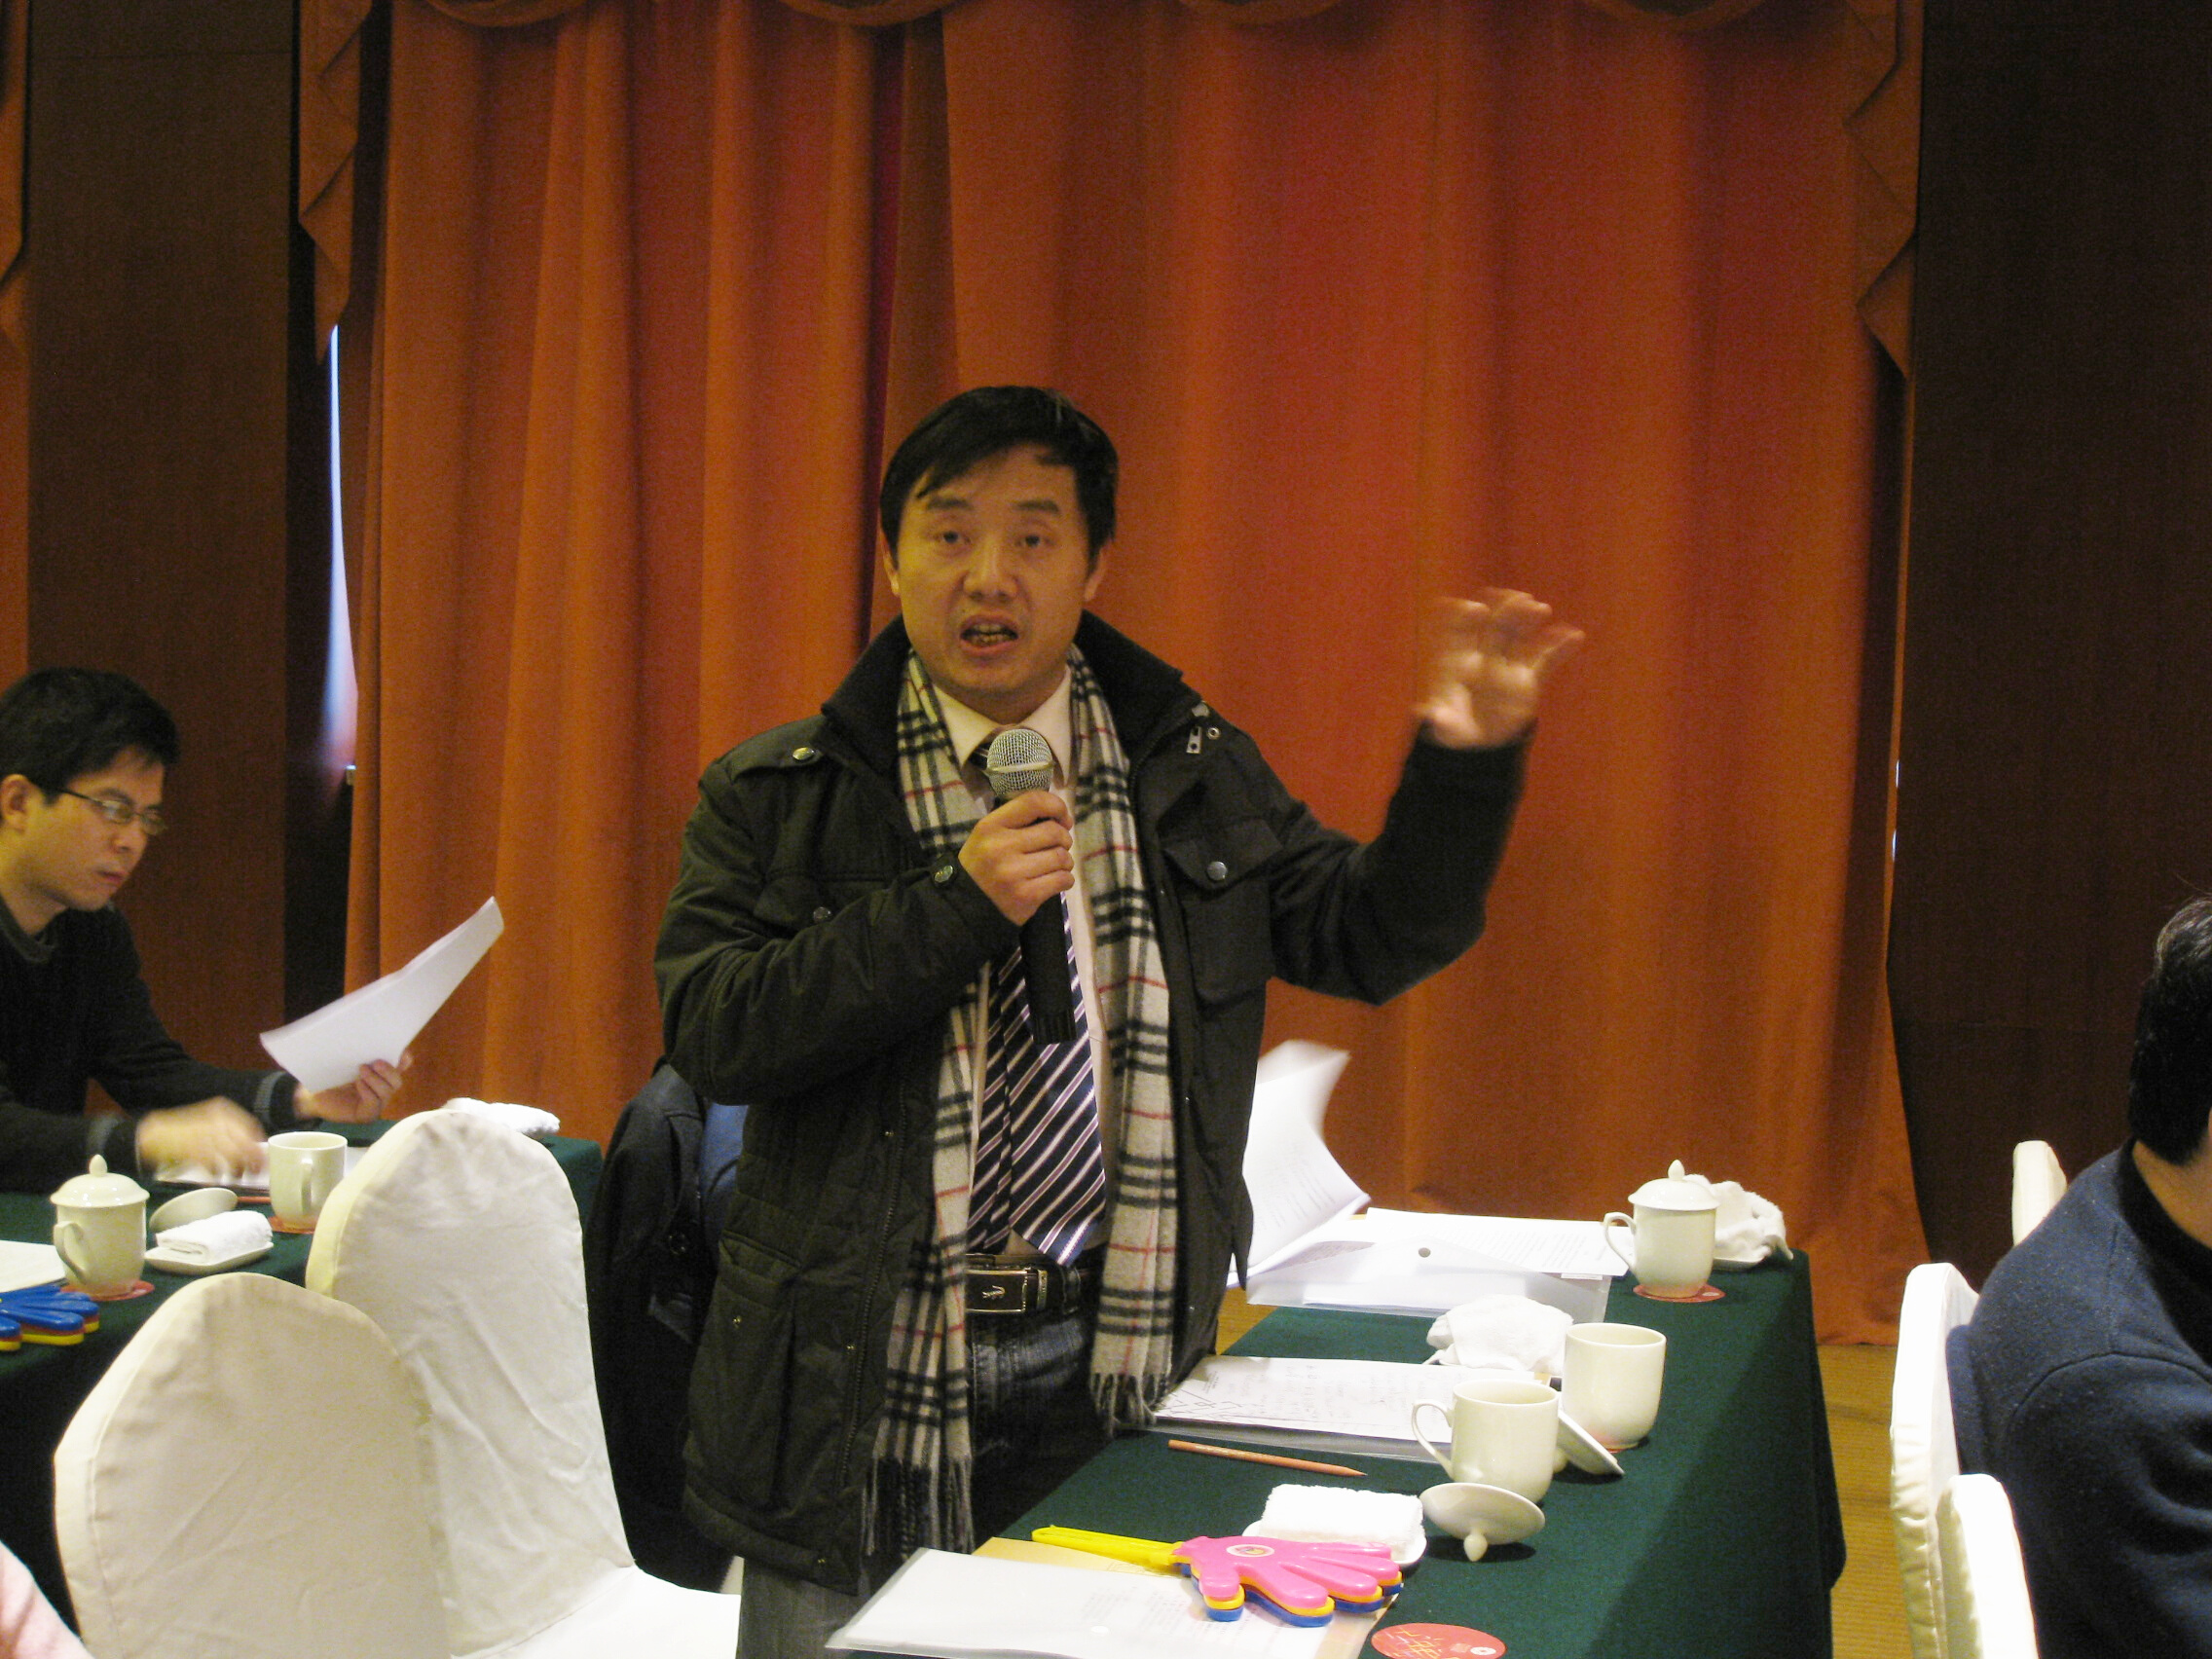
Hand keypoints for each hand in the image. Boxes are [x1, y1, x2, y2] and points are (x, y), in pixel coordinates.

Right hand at [136, 1098, 265, 1178]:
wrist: (152, 1134)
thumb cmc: (187, 1133)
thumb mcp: (212, 1125)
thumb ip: (232, 1135)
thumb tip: (256, 1153)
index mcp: (223, 1110)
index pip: (250, 1127)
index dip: (258, 1145)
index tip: (262, 1158)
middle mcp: (217, 1119)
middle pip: (244, 1143)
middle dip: (251, 1161)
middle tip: (253, 1173)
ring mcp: (204, 1133)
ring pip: (231, 1155)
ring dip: (235, 1169)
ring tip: (235, 1176)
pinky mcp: (192, 1148)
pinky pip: (212, 1164)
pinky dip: (216, 1172)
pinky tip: (215, 1175)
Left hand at [297, 1054, 410, 1122]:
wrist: (312, 1096)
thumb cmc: (330, 1077)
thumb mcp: (346, 1063)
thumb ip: (361, 1055)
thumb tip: (370, 1040)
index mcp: (381, 1075)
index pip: (400, 1068)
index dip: (404, 1061)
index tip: (402, 1053)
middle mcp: (381, 1089)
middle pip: (397, 1081)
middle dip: (390, 1071)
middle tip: (376, 1062)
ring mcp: (375, 1104)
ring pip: (387, 1092)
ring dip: (376, 1080)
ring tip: (362, 1070)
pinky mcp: (366, 1115)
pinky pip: (374, 1104)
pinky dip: (368, 1092)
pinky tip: (359, 1084)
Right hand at [959, 792, 1074, 924]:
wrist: (966, 904)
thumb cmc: (983, 864)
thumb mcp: (988, 834)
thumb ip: (1018, 820)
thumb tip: (1060, 817)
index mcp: (991, 826)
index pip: (1033, 802)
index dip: (1056, 806)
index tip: (1062, 818)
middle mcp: (1001, 847)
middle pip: (1054, 832)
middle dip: (1064, 839)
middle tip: (1059, 846)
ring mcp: (1013, 873)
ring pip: (1061, 857)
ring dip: (1065, 861)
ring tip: (1056, 865)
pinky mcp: (1026, 896)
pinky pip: (1062, 880)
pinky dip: (1065, 879)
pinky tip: (1056, 880)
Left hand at [1415, 589, 1583, 748]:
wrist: (1479, 743)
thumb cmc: (1456, 729)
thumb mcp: (1447, 727)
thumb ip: (1442, 721)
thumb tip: (1431, 716)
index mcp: (1458, 662)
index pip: (1460, 633)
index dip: (1465, 618)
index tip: (1475, 609)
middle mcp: (1484, 658)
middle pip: (1494, 628)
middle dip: (1505, 612)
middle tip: (1518, 598)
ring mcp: (1507, 665)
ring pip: (1519, 637)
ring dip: (1529, 621)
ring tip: (1541, 608)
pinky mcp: (1528, 679)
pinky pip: (1545, 660)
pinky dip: (1560, 648)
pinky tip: (1574, 636)